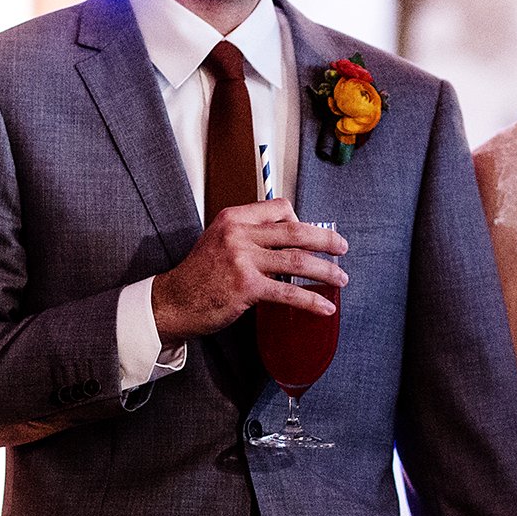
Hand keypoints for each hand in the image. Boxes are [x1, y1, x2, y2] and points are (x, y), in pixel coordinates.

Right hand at [150, 200, 346, 343]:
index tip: (310, 235)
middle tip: (342, 248)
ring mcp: (242, 260)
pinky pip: (288, 293)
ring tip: (341, 279)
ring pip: (298, 261)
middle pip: (296, 231)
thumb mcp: (220, 239)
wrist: (173, 301)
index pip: (279, 208)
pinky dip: (311, 301)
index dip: (300, 220)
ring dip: (326, 271)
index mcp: (234, 217)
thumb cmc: (199, 274)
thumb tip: (288, 240)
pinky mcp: (246, 287)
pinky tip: (325, 307)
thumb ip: (249, 234)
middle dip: (326, 240)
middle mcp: (239, 234)